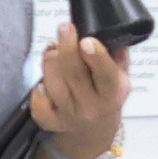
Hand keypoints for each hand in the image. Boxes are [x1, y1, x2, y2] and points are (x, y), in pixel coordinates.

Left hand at [18, 30, 131, 158]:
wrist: (95, 129)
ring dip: (50, 61)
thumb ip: (116, 54)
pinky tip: (45, 81)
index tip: (86, 40)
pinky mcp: (50, 122)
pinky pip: (37, 101)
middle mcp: (91, 107)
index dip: (96, 58)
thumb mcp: (120, 76)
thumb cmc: (106, 94)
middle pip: (74, 74)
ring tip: (54, 52)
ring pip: (52, 82)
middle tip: (65, 28)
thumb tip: (105, 30)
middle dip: (67, 47)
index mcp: (113, 94)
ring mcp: (69, 116)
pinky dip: (38, 87)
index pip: (106, 75)